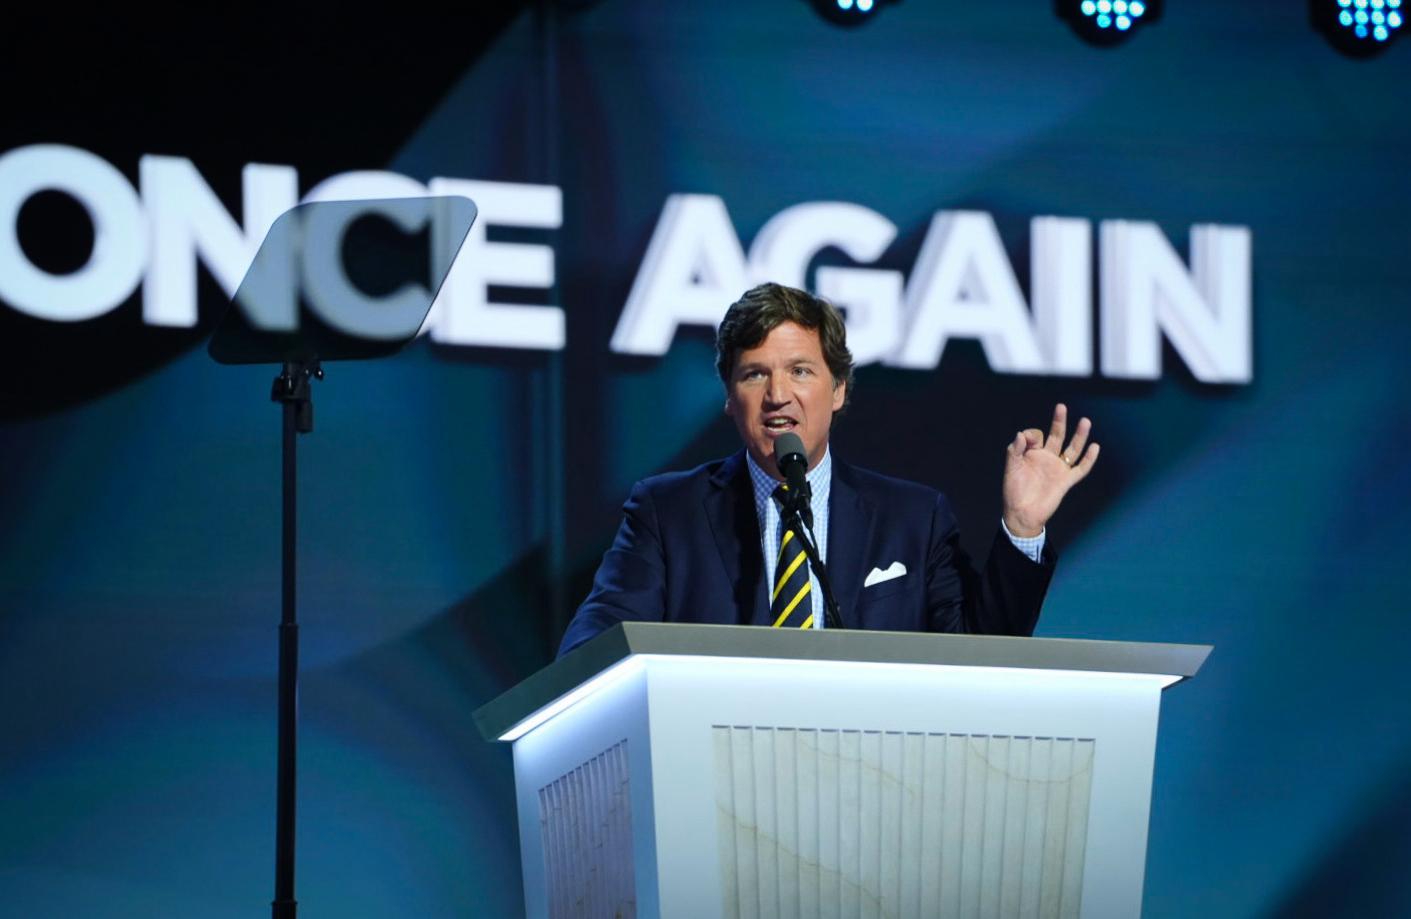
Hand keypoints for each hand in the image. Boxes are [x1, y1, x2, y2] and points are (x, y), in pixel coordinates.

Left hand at [1001, 403, 1098, 537]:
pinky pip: (1081, 468)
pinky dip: (1089, 459)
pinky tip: (1095, 447)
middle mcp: (1047, 458)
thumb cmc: (1014, 491)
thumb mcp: (1011, 468)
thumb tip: (1021, 434)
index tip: (1025, 441)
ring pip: (1072, 448)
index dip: (1031, 435)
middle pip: (1057, 436)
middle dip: (1059, 422)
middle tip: (1061, 407)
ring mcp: (1058, 468)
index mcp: (1032, 454)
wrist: (1022, 513)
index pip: (1036, 436)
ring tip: (1085, 421)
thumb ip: (1015, 450)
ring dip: (1079, 435)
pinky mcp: (1066, 480)